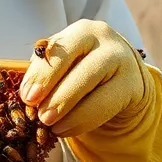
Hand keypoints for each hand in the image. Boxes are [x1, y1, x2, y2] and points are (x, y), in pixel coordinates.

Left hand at [19, 19, 146, 138]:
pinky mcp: (134, 85)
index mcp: (81, 31)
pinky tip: (65, 129)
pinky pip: (106, 104)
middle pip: (79, 68)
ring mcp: (123, 61)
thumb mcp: (63, 64)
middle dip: (57, 93)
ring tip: (49, 125)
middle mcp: (104, 40)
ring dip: (68, 108)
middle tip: (40, 115)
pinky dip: (82, 120)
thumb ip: (45, 72)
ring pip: (93, 86)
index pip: (59, 50)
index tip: (27, 97)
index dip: (42, 74)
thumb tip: (27, 94)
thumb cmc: (81, 68)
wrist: (121, 78)